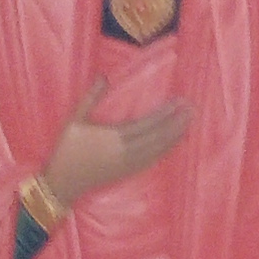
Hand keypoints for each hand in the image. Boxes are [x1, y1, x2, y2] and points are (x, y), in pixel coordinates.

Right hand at [42, 80, 190, 212]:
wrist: (65, 181)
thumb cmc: (68, 147)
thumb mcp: (75, 119)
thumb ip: (91, 97)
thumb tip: (104, 77)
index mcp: (115, 138)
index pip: (148, 124)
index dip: (166, 114)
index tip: (179, 103)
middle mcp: (127, 153)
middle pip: (159, 137)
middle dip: (177, 123)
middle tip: (193, 110)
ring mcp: (130, 164)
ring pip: (159, 150)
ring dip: (176, 137)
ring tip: (189, 123)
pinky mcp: (130, 172)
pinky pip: (153, 160)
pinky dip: (166, 150)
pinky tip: (175, 142)